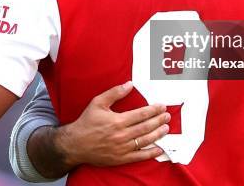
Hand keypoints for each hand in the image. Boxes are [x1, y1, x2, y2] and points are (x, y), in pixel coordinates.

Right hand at [55, 81, 169, 166]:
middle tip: (167, 116)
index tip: (162, 107)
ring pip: (145, 141)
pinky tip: (159, 149)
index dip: (154, 110)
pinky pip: (139, 157)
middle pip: (146, 127)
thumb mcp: (97, 103)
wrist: (75, 144)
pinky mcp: (121, 158)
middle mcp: (122, 135)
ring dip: (157, 134)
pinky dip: (150, 153)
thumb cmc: (86, 122)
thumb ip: (114, 93)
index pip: (141, 114)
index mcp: (117, 120)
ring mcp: (122, 148)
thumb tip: (129, 84)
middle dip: (159, 121)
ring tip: (166, 129)